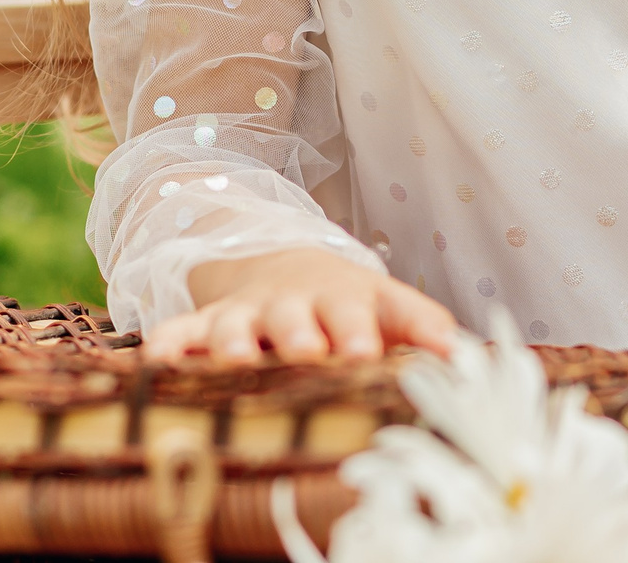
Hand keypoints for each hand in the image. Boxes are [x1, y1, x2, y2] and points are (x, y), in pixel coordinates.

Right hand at [147, 247, 460, 365]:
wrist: (287, 267)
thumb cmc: (350, 307)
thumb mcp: (391, 309)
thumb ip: (426, 329)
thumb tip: (469, 359)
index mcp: (350, 301)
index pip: (368, 309)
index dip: (369, 328)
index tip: (368, 351)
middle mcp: (298, 304)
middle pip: (300, 316)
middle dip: (303, 333)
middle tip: (309, 351)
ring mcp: (250, 314)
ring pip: (239, 325)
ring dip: (238, 340)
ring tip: (238, 358)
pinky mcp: (210, 324)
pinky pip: (183, 332)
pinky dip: (170, 344)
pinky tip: (158, 361)